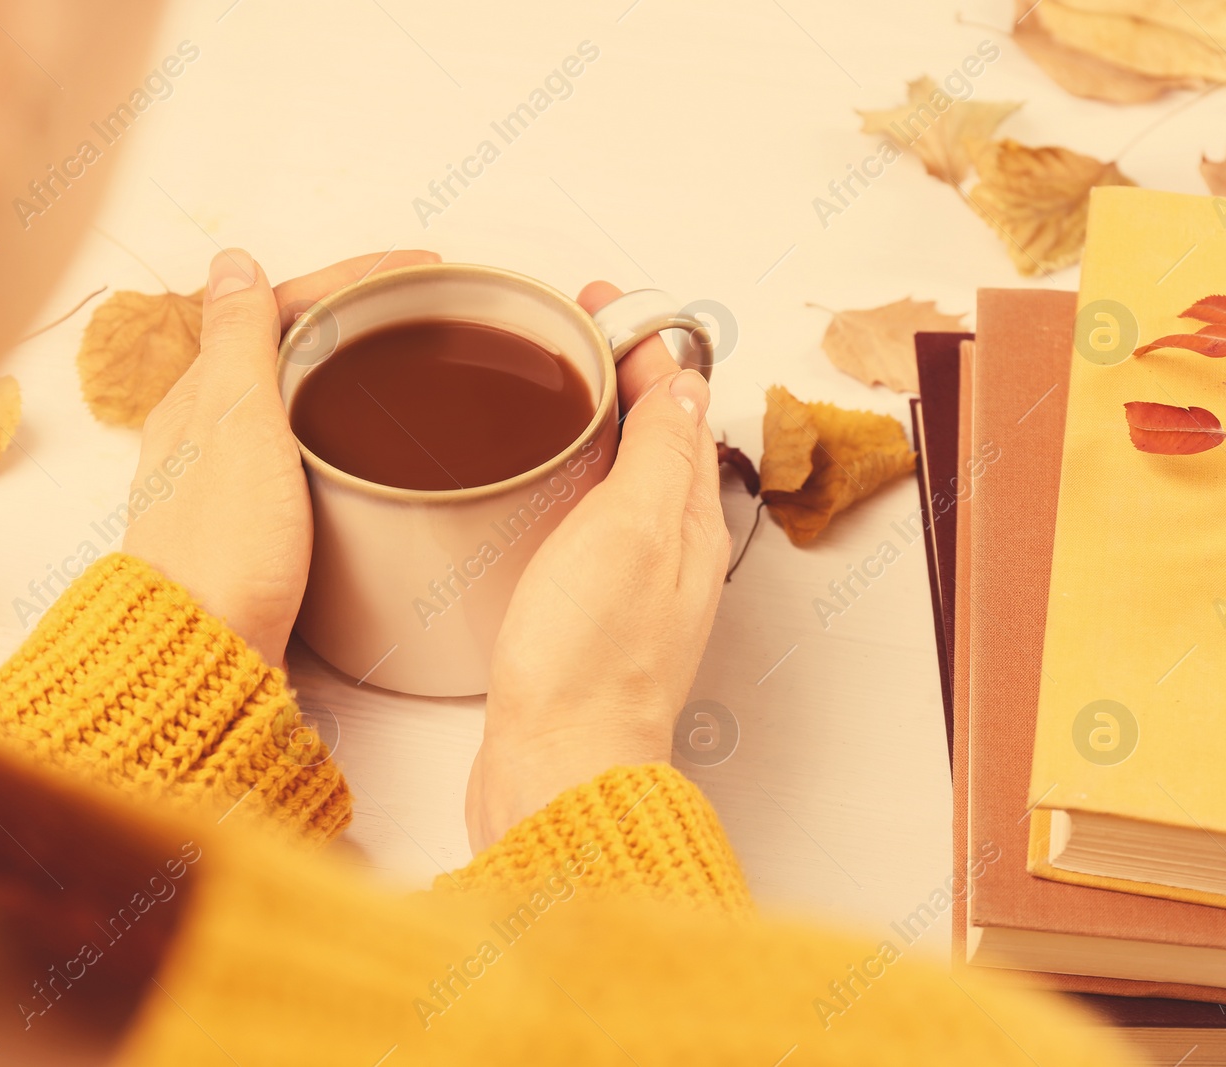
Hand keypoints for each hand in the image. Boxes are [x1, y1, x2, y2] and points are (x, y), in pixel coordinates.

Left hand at [124, 248, 438, 663]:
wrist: (203, 659)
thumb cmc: (222, 553)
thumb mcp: (237, 428)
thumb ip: (238, 342)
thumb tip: (232, 260)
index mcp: (200, 398)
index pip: (277, 309)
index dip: (348, 279)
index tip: (416, 268)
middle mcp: (205, 433)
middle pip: (284, 348)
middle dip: (353, 315)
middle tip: (423, 305)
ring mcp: (227, 480)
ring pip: (292, 399)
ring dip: (346, 367)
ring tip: (407, 361)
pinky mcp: (252, 527)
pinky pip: (299, 449)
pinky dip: (339, 424)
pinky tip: (371, 445)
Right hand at [465, 282, 730, 850]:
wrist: (555, 771)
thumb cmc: (590, 664)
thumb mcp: (632, 530)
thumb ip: (658, 454)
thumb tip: (683, 380)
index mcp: (686, 523)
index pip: (679, 409)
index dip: (646, 348)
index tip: (599, 305)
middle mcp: (667, 553)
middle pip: (657, 442)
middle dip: (625, 378)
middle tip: (573, 333)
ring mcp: (627, 588)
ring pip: (625, 485)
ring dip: (600, 429)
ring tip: (555, 391)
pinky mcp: (585, 620)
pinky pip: (592, 529)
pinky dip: (574, 486)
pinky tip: (540, 491)